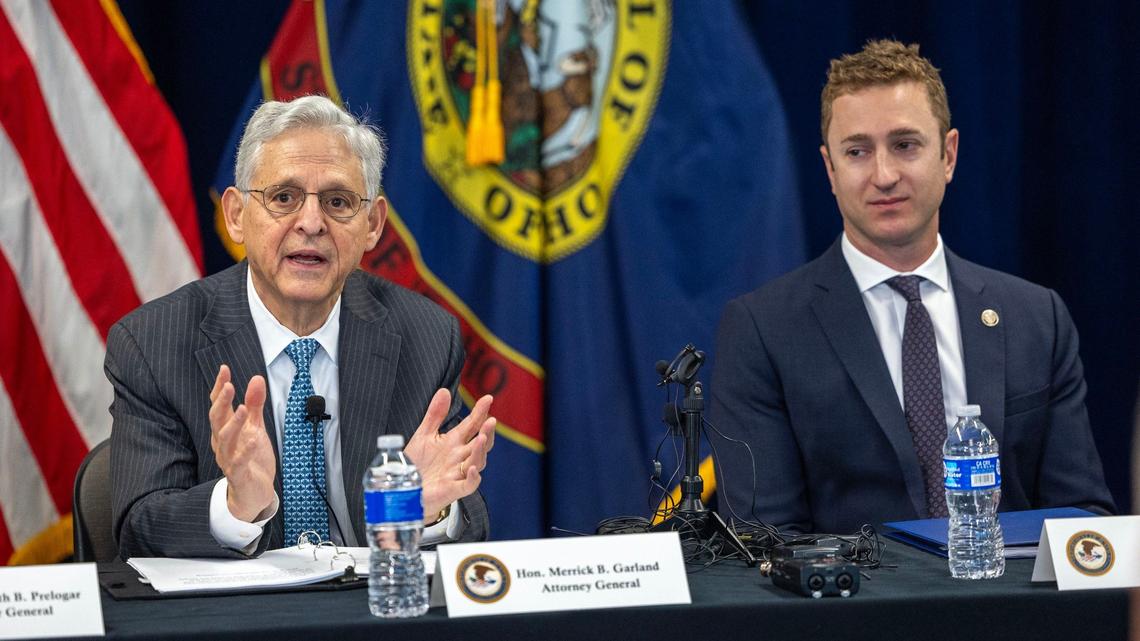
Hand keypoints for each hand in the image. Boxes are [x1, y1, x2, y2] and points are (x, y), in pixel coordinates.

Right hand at [209, 365, 276, 521]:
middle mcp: (222, 442)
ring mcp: (228, 458)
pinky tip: (254, 438)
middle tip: (229, 385)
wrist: (253, 493)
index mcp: (225, 429)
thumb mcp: (256, 428)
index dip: (220, 387)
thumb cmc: (252, 458)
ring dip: (234, 423)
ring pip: (225, 439)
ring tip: (243, 408)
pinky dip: (246, 450)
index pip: (219, 405)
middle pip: (217, 419)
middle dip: (222, 402)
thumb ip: (255, 405)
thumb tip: (256, 379)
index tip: (224, 369)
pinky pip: (240, 461)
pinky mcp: (239, 474)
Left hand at [405, 389, 495, 519]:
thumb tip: (444, 390)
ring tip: (481, 438)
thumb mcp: (424, 435)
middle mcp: (460, 457)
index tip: (488, 399)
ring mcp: (458, 473)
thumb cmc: (418, 464)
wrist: (407, 491)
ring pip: (477, 461)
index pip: (472, 424)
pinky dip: (472, 477)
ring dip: (480, 450)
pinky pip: (468, 484)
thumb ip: (435, 414)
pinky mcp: (453, 489)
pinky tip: (472, 468)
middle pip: (480, 443)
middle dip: (487, 432)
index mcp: (454, 442)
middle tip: (491, 420)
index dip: (480, 412)